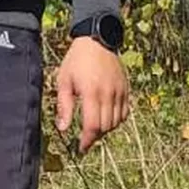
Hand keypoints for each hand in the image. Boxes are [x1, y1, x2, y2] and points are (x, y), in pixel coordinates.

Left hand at [55, 34, 129, 153]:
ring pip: (116, 122)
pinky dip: (116, 120)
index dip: (87, 141)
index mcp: (91, 92)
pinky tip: (106, 118)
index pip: (92, 126)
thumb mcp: (64, 81)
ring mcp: (119, 91)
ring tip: (94, 127)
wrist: (97, 39)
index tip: (81, 148)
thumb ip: (64, 106)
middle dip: (94, 136)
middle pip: (105, 127)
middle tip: (85, 139)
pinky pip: (124, 113)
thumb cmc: (76, 60)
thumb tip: (63, 129)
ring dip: (105, 129)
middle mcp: (108, 93)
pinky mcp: (126, 89)